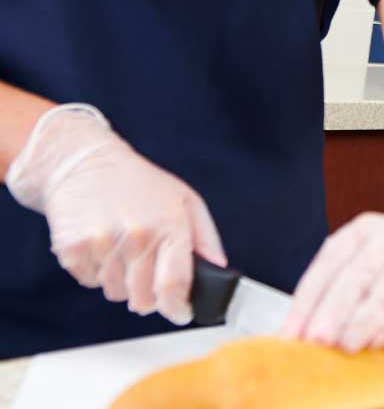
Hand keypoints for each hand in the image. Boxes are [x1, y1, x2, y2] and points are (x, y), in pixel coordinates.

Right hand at [6, 104, 225, 324]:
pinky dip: (97, 272)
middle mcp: (136, 237)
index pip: (175, 285)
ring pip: (117, 293)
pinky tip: (101, 245)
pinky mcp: (72, 250)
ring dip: (122, 282)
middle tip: (148, 273)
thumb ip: (206, 237)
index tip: (181, 313)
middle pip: (145, 298)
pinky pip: (90, 283)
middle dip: (150, 295)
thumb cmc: (139, 183)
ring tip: (123, 249)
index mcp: (169, 226)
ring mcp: (102, 244)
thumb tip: (218, 269)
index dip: (178, 308)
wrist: (84, 163)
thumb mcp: (184, 199)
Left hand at [281, 210, 383, 352]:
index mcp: (366, 230)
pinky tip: (380, 340)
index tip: (292, 333)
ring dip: (367, 317)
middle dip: (336, 308)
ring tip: (347, 344)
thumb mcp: (365, 265)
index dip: (309, 298)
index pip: (332, 260)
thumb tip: (295, 335)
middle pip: (362, 271)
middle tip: (318, 339)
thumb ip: (334, 292)